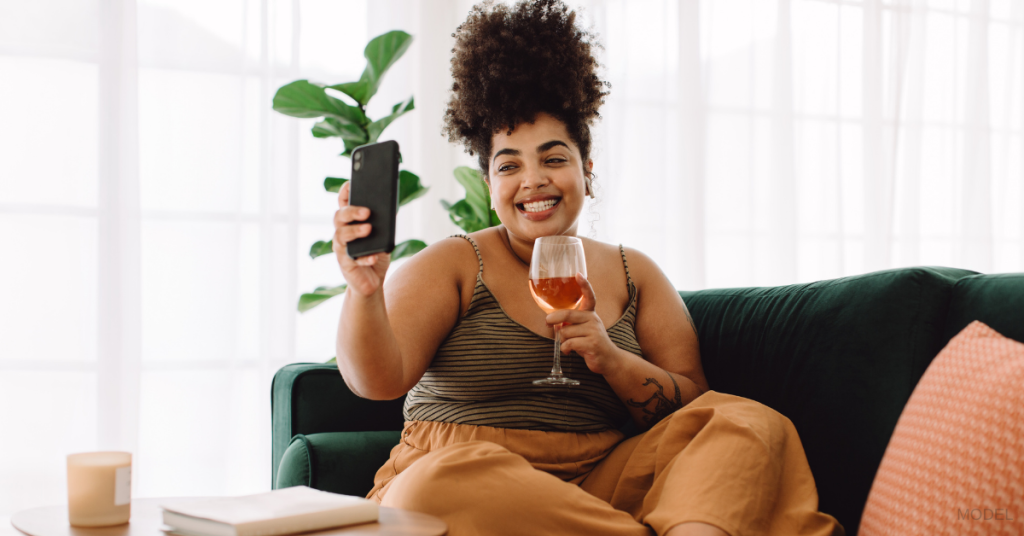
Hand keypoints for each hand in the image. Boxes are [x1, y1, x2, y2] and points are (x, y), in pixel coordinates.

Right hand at [332, 181, 389, 296]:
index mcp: (349, 222)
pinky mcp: (346, 265)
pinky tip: (373, 256)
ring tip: (368, 229)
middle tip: (367, 211)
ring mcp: (341, 249)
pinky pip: (353, 260)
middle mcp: (341, 233)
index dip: (345, 192)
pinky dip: (364, 258)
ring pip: (341, 236)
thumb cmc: (375, 254)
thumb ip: (384, 222)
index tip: (351, 183)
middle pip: (339, 216)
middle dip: (352, 211)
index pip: (343, 203)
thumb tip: (391, 207)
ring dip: (355, 231)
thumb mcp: (383, 236)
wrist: (371, 282)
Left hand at [545, 273, 623, 374]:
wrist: (609, 360)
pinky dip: (565, 349)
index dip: (584, 285)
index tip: (578, 274)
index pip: (589, 296)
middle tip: (547, 322)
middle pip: (568, 314)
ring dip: (562, 340)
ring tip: (569, 345)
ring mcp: (594, 331)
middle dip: (554, 318)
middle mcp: (593, 320)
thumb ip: (570, 324)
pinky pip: (569, 343)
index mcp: (591, 314)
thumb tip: (553, 323)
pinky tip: (569, 351)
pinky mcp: (592, 344)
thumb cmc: (591, 343)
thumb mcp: (582, 331)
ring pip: (566, 332)